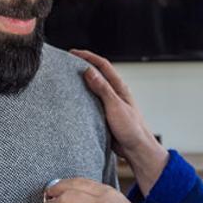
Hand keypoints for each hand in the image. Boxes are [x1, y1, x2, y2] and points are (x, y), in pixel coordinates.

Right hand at [71, 49, 167, 193]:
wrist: (136, 150)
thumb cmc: (131, 129)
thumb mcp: (115, 107)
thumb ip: (102, 89)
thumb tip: (88, 71)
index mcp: (120, 88)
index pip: (103, 66)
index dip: (88, 57)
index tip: (73, 53)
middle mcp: (115, 93)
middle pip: (97, 74)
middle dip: (83, 65)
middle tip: (66, 62)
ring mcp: (110, 104)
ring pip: (94, 88)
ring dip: (81, 81)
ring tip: (66, 77)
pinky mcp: (105, 115)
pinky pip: (91, 102)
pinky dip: (82, 97)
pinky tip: (72, 99)